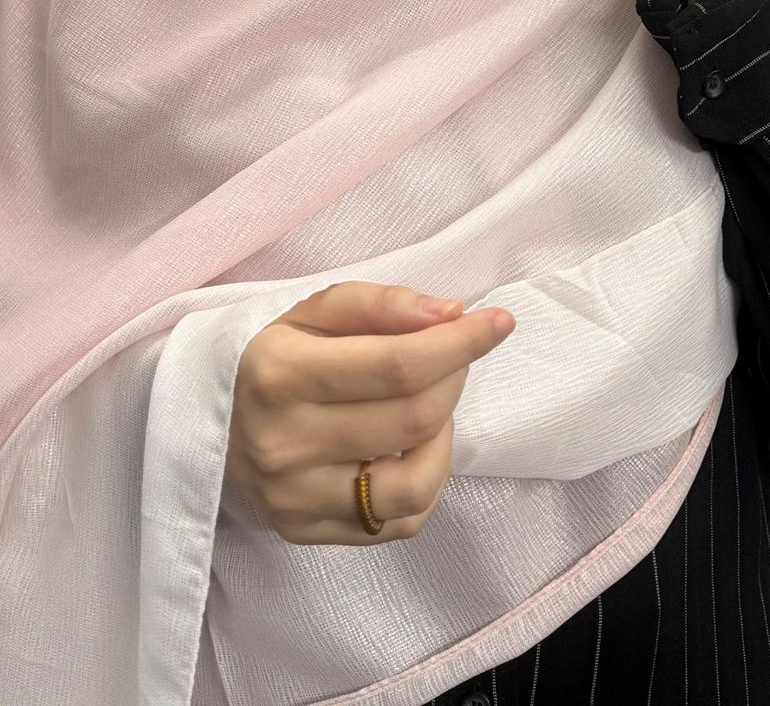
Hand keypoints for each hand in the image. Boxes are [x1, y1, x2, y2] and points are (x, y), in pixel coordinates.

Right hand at [224, 280, 515, 545]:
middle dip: (454, 377)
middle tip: (451, 356)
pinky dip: (426, 481)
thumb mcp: (313, 309)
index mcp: (281, 373)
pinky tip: (411, 449)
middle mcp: (284, 442)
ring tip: (430, 406)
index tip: (498, 322)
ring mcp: (294, 497)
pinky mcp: (304, 532)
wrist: (204, 415)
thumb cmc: (270, 352)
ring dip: (445, 436)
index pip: (399, 364)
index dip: (462, 343)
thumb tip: (451, 314)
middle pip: (415, 417)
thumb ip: (382, 303)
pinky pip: (399, 523)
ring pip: (415, 481)